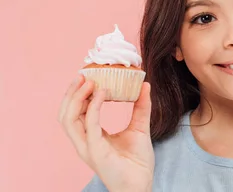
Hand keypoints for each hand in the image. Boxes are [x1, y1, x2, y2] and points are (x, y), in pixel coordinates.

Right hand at [59, 75, 154, 191]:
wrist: (142, 184)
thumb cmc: (137, 162)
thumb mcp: (139, 128)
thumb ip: (141, 107)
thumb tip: (144, 85)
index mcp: (91, 137)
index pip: (76, 112)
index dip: (78, 94)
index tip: (88, 75)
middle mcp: (84, 142)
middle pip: (65, 114)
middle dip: (71, 93)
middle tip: (83, 74)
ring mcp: (87, 148)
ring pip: (68, 119)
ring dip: (77, 98)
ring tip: (90, 81)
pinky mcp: (95, 152)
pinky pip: (89, 126)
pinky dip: (94, 107)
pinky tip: (103, 93)